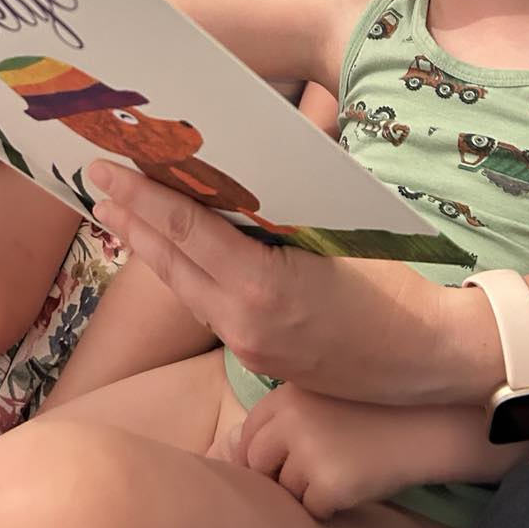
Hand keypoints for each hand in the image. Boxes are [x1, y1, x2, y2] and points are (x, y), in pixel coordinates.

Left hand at [86, 160, 450, 403]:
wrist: (432, 362)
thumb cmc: (397, 284)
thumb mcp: (340, 232)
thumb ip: (282, 208)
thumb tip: (239, 165)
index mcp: (264, 286)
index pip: (186, 231)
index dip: (141, 197)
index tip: (105, 170)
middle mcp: (245, 322)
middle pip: (171, 263)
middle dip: (131, 220)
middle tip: (96, 183)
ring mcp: (250, 346)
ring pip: (183, 289)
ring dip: (150, 249)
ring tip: (120, 213)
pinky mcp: (259, 359)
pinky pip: (207, 308)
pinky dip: (184, 275)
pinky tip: (172, 253)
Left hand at [234, 385, 416, 520]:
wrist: (421, 424)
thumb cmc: (372, 407)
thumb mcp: (322, 392)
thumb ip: (285, 412)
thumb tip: (237, 445)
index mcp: (287, 395)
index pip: (249, 430)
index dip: (258, 449)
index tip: (273, 461)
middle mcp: (292, 421)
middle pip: (257, 462)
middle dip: (275, 474)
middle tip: (305, 473)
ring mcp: (309, 454)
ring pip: (284, 489)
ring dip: (304, 490)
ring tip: (338, 471)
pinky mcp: (328, 485)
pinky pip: (311, 509)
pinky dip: (328, 506)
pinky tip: (351, 485)